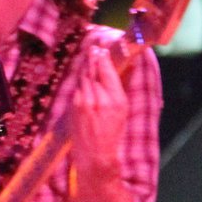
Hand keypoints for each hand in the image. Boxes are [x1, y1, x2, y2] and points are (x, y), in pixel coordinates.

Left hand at [67, 45, 128, 173]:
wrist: (96, 153)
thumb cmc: (112, 132)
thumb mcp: (123, 109)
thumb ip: (121, 86)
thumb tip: (126, 65)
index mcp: (117, 100)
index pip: (107, 71)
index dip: (103, 58)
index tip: (102, 50)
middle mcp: (100, 99)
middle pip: (93, 71)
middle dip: (92, 58)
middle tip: (93, 48)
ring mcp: (85, 102)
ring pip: (83, 77)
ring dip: (85, 66)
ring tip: (89, 56)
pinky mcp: (74, 105)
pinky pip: (78, 86)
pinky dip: (81, 79)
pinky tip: (83, 73)